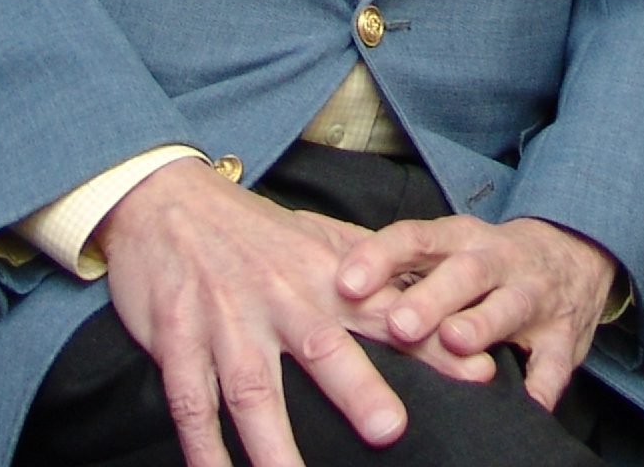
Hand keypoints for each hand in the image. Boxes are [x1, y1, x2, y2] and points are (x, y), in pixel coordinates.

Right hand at [94, 156, 476, 466]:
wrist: (165, 202)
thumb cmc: (252, 229)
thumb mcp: (316, 237)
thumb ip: (372, 267)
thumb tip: (431, 290)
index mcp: (321, 276)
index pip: (386, 312)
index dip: (431, 342)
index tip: (478, 372)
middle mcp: (278, 299)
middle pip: (321, 347)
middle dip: (356, 388)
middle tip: (390, 430)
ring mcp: (226, 323)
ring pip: (253, 389)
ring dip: (274, 443)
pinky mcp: (177, 341)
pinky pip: (190, 403)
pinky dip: (203, 447)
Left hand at [334, 214, 618, 411]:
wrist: (576, 252)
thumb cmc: (490, 260)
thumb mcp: (450, 251)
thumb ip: (402, 270)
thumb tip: (329, 292)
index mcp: (462, 239)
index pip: (415, 238)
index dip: (380, 258)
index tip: (344, 284)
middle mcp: (499, 260)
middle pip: (464, 272)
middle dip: (431, 297)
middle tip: (398, 323)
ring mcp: (534, 295)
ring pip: (509, 305)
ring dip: (482, 324)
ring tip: (454, 342)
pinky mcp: (563, 335)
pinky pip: (555, 362)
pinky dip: (543, 383)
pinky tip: (527, 405)